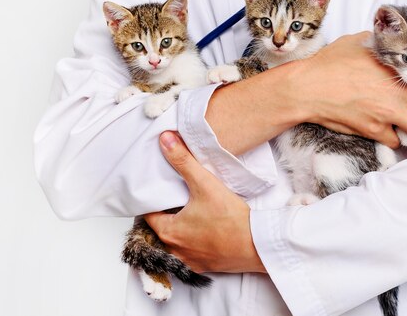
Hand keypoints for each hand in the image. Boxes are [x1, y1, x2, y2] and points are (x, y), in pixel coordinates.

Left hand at [144, 132, 265, 273]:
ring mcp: (189, 261)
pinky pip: (190, 255)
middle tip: (175, 201)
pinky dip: (193, 244)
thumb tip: (165, 140)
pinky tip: (204, 232)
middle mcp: (174, 250)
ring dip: (179, 232)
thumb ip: (183, 161)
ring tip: (189, 215)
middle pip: (161, 229)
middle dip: (166, 216)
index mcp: (169, 231)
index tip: (162, 193)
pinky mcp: (204, 266)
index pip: (149, 214)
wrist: (257, 244)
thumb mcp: (205, 184)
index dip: (154, 202)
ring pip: (175, 244)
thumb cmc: (231, 219)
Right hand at [291, 31, 406, 147]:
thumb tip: (386, 39)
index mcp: (397, 70)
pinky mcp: (373, 131)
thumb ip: (379, 42)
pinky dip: (394, 137)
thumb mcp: (358, 41)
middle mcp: (398, 95)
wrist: (309, 88)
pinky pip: (396, 142)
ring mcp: (387, 116)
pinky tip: (388, 130)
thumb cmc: (330, 64)